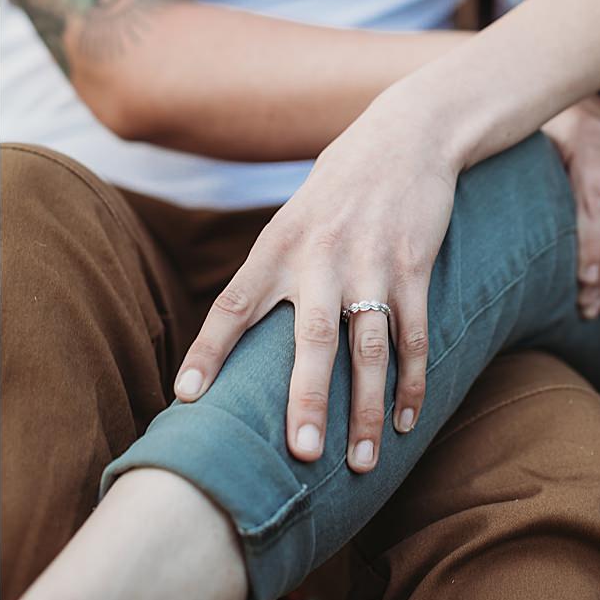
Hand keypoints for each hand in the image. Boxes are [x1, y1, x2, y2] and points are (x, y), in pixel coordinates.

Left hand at [173, 91, 457, 472]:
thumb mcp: (294, 215)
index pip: (232, 305)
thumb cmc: (341, 183)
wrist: (405, 136)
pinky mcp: (413, 266)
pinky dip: (413, 381)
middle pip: (310, 340)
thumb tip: (247, 335)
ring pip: (368, 348)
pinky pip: (413, 334)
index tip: (185, 398)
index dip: (208, 353)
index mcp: (279, 245)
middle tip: (302, 456)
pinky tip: (410, 420)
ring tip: (364, 463)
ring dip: (368, 409)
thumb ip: (274, 268)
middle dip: (306, 401)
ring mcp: (371, 264)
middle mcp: (320, 257)